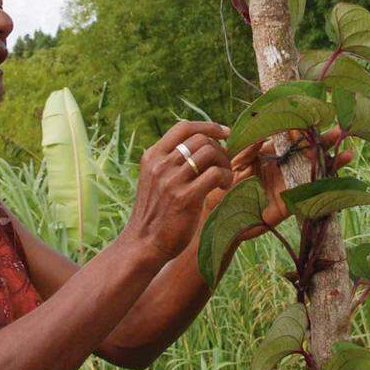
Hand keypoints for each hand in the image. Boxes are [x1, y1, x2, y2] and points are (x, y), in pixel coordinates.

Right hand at [124, 121, 232, 261]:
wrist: (144, 243)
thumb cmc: (156, 212)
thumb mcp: (155, 179)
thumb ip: (171, 162)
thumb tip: (202, 144)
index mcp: (152, 156)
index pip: (183, 128)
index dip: (208, 126)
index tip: (225, 132)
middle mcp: (160, 164)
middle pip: (201, 139)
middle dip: (220, 149)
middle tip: (225, 165)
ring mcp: (171, 180)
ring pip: (209, 153)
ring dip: (224, 163)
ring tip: (225, 178)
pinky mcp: (184, 197)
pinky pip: (214, 174)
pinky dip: (225, 178)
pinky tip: (223, 188)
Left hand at [204, 127, 354, 237]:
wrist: (215, 211)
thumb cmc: (224, 182)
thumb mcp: (235, 158)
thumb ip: (249, 147)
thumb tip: (264, 137)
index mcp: (273, 155)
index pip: (293, 138)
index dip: (305, 127)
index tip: (316, 115)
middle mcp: (284, 169)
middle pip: (310, 153)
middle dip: (325, 142)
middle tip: (340, 130)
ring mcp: (287, 187)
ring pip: (314, 174)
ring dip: (331, 165)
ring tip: (347, 154)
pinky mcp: (286, 208)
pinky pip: (305, 197)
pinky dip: (318, 189)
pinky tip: (331, 181)